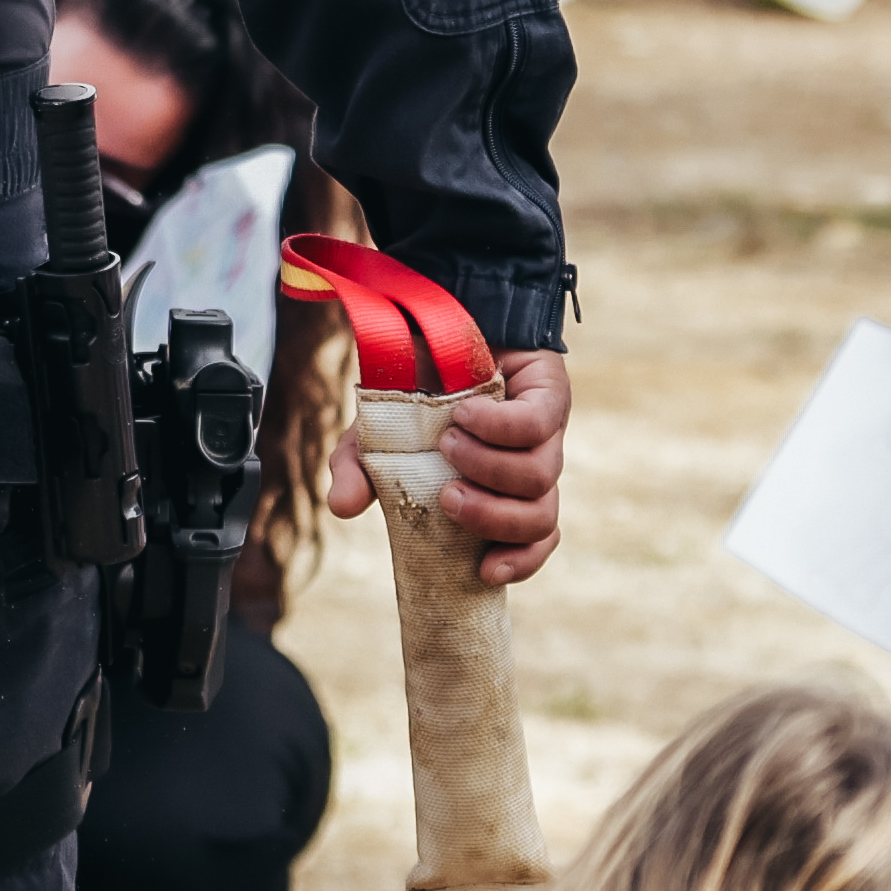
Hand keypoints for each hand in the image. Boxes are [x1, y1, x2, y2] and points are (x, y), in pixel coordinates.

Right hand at [321, 344, 570, 589]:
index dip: (520, 561)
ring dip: (488, 468)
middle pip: (539, 518)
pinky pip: (537, 424)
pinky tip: (466, 414)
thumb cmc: (415, 385)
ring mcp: (546, 432)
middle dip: (492, 518)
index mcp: (502, 488)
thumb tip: (340, 507)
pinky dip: (498, 426)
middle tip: (448, 496)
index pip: (532, 539)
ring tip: (447, 443)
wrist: (438, 319)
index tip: (483, 571)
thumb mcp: (378, 432)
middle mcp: (531, 465)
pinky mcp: (549, 393)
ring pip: (540, 478)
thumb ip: (358, 469)